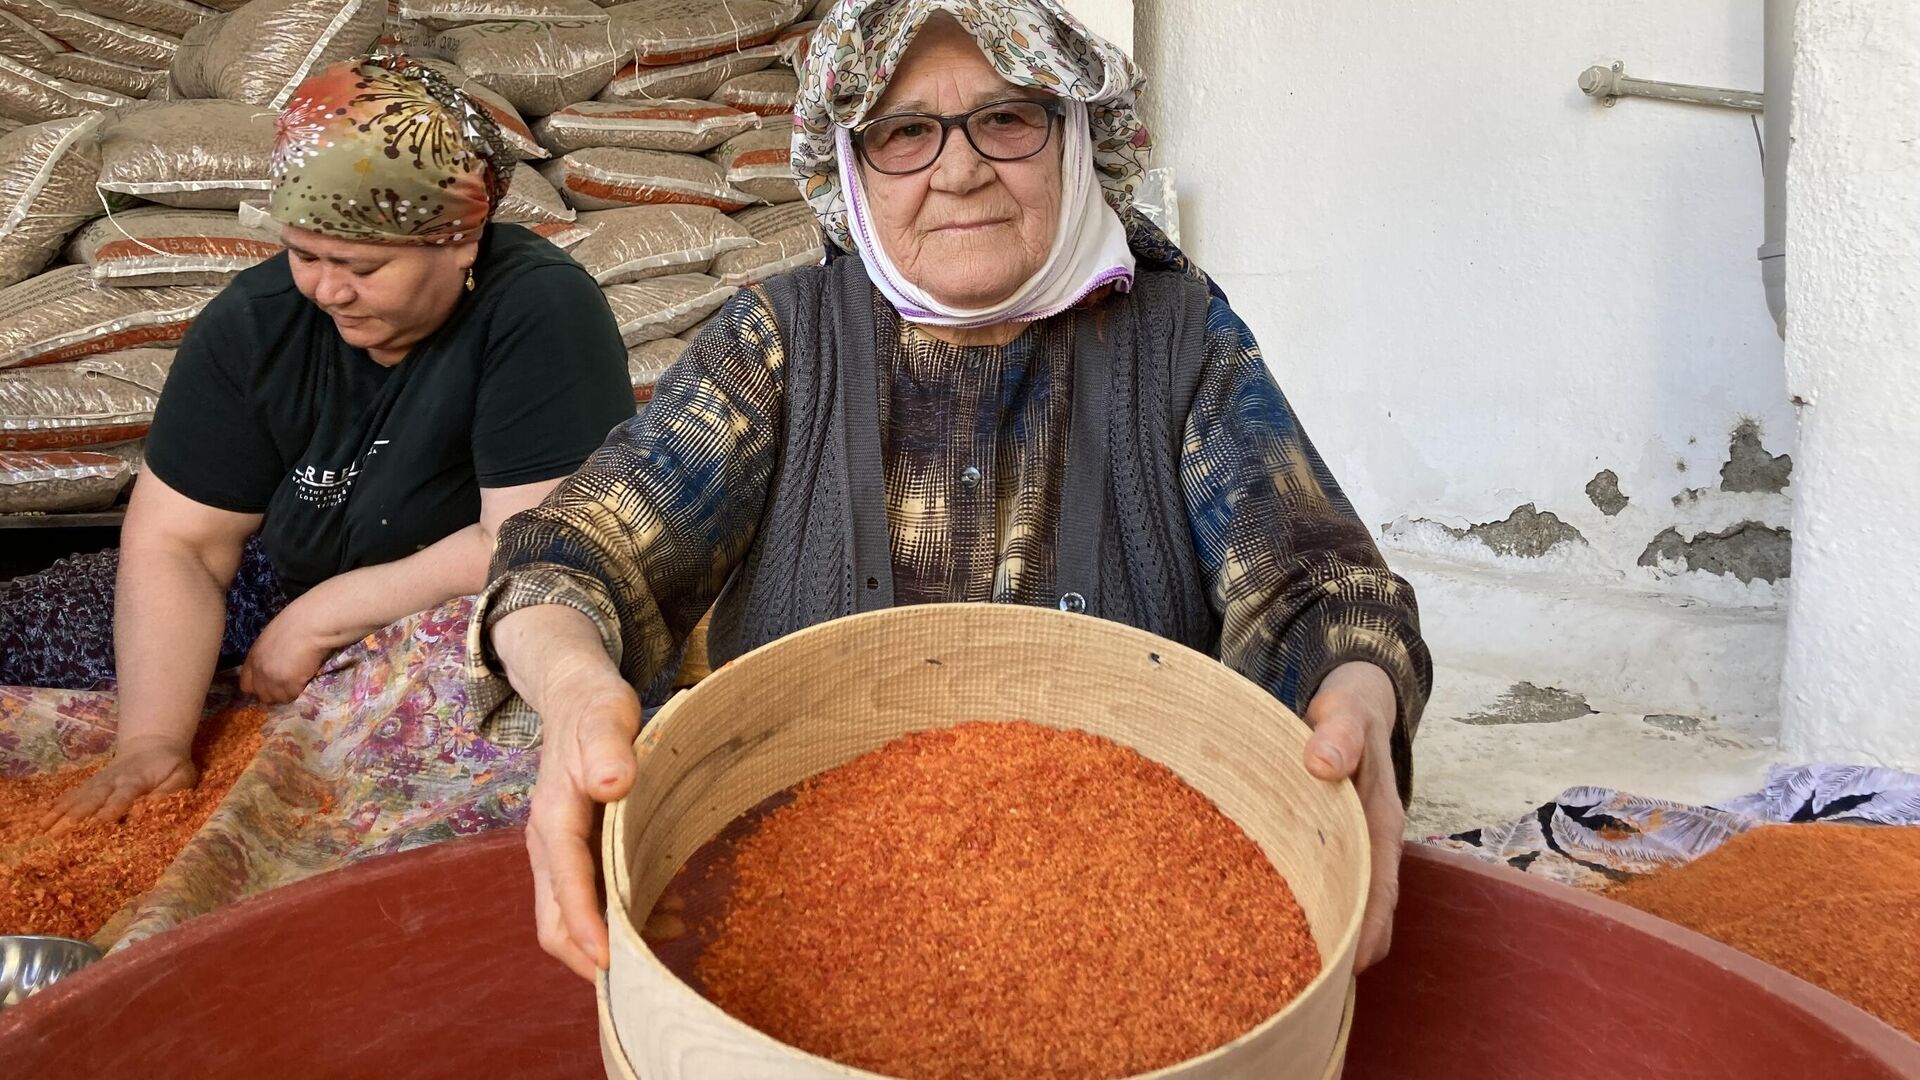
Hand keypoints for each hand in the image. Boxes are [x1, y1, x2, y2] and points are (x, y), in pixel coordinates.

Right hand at [41, 735, 196, 833]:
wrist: (152, 745)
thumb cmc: (171, 766)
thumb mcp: (181, 776)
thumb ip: (171, 791)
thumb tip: (154, 805)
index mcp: (136, 780)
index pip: (123, 795)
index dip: (113, 807)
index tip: (101, 821)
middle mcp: (112, 781)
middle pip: (92, 798)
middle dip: (76, 816)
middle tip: (58, 833)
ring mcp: (98, 782)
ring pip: (77, 798)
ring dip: (60, 814)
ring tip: (43, 830)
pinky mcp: (90, 785)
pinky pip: (71, 796)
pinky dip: (56, 808)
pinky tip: (42, 821)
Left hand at [239, 596, 338, 703]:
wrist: (312, 624)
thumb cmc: (297, 622)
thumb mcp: (272, 638)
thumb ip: (268, 654)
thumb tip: (274, 664)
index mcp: (253, 657)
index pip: (246, 685)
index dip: (259, 687)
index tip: (271, 685)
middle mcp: (259, 671)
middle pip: (262, 695)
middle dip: (274, 693)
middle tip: (288, 685)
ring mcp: (273, 680)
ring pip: (279, 699)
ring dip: (289, 694)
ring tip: (300, 682)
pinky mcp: (289, 685)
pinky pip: (294, 696)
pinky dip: (301, 691)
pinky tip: (307, 679)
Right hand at [523, 651, 643, 980]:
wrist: (573, 696)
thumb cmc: (594, 707)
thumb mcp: (605, 716)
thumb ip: (608, 749)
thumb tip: (611, 783)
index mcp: (553, 818)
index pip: (565, 886)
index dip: (585, 927)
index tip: (611, 963)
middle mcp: (547, 843)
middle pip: (552, 919)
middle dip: (586, 955)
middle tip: (636, 982)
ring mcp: (557, 851)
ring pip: (566, 915)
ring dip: (600, 944)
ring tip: (653, 960)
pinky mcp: (573, 850)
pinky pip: (583, 898)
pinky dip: (610, 920)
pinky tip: (657, 919)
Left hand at [1302, 661, 1403, 973]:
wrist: (1350, 697)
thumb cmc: (1350, 707)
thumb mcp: (1347, 711)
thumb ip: (1339, 735)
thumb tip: (1322, 764)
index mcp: (1381, 822)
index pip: (1380, 889)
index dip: (1367, 930)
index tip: (1349, 967)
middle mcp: (1368, 841)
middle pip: (1360, 905)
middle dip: (1338, 944)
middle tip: (1303, 985)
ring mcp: (1346, 842)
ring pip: (1337, 895)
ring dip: (1318, 926)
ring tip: (1280, 967)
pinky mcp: (1321, 837)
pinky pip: (1314, 876)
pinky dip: (1300, 900)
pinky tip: (1264, 917)